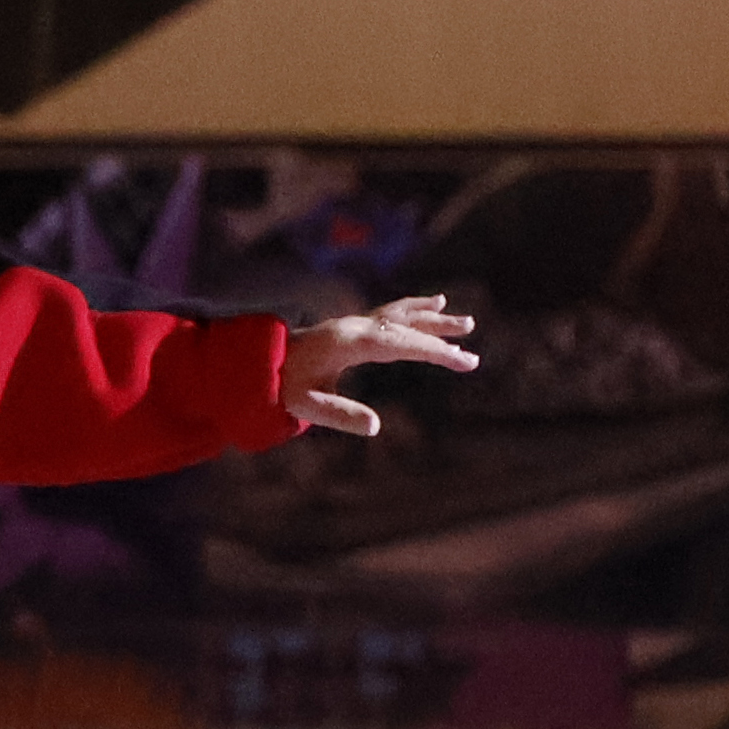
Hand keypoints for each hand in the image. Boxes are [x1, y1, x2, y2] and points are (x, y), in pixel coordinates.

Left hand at [279, 294, 477, 436]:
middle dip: (441, 337)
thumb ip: (340, 415)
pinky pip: (391, 313)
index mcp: (349, 342)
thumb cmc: (281, 385)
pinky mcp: (354, 326)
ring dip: (433, 318)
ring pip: (401, 315)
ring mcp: (355, 323)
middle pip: (406, 326)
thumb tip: (376, 426)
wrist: (257, 361)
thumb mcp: (306, 405)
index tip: (463, 360)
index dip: (434, 352)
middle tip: (471, 350)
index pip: (401, 344)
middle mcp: (355, 326)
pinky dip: (416, 308)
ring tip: (464, 321)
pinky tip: (434, 301)